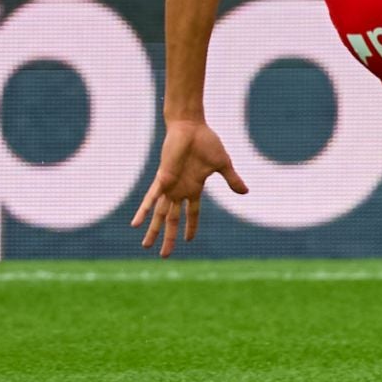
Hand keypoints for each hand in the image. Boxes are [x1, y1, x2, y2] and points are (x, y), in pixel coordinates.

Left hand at [131, 120, 248, 257]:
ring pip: (160, 213)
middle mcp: (179, 190)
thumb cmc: (206, 141)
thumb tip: (246, 192)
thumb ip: (232, 179)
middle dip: (168, 237)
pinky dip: (144, 210)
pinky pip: (151, 198)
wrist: (191, 125)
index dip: (191, 227)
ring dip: (154, 230)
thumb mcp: (223, 164)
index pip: (192, 213)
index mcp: (194, 188)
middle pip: (172, 219)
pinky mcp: (163, 177)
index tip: (189, 240)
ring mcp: (170, 185)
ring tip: (146, 245)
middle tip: (164, 256)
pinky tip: (136, 223)